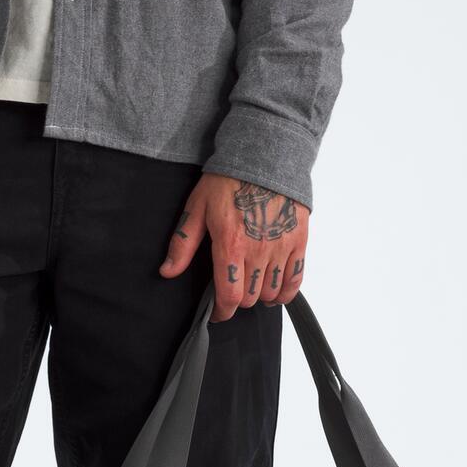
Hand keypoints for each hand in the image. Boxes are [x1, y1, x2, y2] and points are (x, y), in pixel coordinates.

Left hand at [159, 173, 308, 321]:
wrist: (265, 153)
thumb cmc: (229, 179)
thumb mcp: (198, 207)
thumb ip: (183, 243)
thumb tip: (167, 271)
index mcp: (231, 244)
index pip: (229, 296)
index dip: (222, 312)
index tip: (217, 313)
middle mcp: (258, 250)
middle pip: (251, 298)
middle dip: (239, 301)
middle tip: (232, 291)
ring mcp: (281, 247)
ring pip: (272, 293)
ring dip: (261, 296)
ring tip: (252, 287)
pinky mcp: (299, 241)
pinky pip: (295, 280)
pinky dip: (285, 291)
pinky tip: (276, 290)